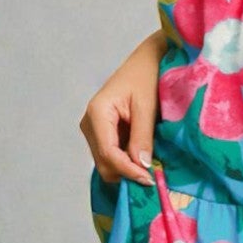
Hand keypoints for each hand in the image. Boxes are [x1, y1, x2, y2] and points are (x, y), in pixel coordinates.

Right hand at [79, 28, 163, 186]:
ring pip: (107, 163)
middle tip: (152, 175)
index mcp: (97, 113)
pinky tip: (143, 157)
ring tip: (150, 164)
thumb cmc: (146, 77)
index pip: (108, 153)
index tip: (149, 179)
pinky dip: (127, 161)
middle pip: (104, 163)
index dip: (127, 170)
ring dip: (127, 168)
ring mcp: (93, 130)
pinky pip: (112, 156)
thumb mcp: (147, 106)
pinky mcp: (102, 133)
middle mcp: (89, 123)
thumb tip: (141, 166)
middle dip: (126, 172)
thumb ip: (142, 137)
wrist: (145, 63)